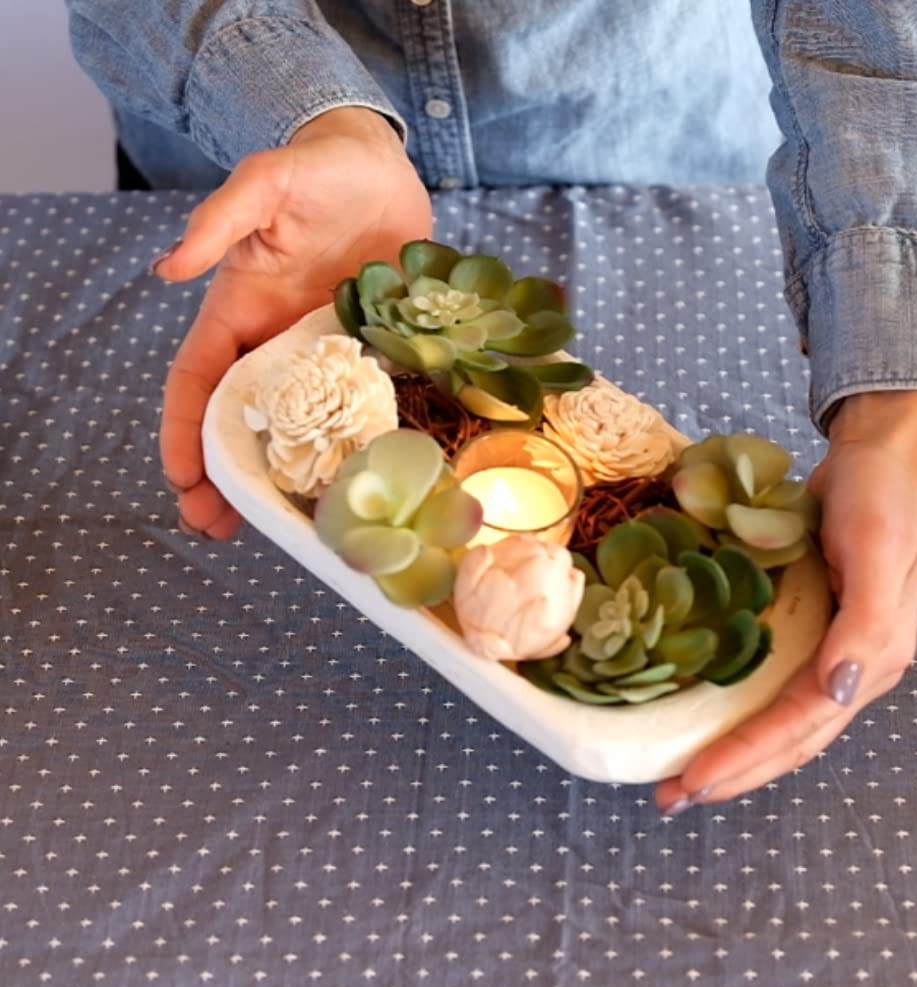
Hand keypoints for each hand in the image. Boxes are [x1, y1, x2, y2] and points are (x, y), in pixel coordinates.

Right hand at [156, 106, 431, 538]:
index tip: (182, 481)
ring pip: (296, 429)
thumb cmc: (320, 168)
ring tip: (280, 528)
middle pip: (240, 420)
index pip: (198, 380)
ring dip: (281, 477)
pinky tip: (353, 487)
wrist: (385, 169)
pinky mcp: (369, 356)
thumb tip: (170, 268)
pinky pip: (357, 410)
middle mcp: (277, 343)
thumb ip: (224, 220)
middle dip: (222, 474)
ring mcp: (324, 356)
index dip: (184, 430)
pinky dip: (349, 448)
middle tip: (215, 528)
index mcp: (240, 311)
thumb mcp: (267, 182)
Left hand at [655, 390, 916, 813]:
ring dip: (732, 751)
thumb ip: (864, 629)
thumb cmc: (881, 498)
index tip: (691, 782)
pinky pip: (768, 684)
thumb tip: (841, 695)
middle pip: (787, 738)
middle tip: (671, 799)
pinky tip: (706, 723)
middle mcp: (849, 666)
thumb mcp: (878, 554)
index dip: (746, 758)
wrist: (882, 452)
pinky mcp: (806, 625)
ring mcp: (828, 649)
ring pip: (777, 719)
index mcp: (872, 659)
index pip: (799, 726)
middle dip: (732, 772)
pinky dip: (738, 712)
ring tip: (681, 777)